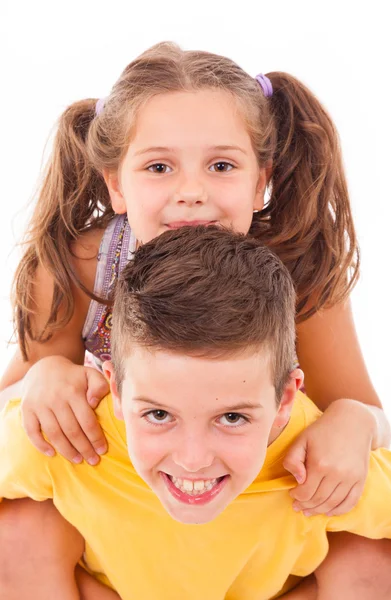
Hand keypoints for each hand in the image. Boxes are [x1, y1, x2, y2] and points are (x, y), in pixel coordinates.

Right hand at [21, 356, 108, 463]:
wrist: (45, 367)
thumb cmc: (73, 376)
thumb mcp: (90, 374)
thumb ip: (100, 386)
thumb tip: (94, 403)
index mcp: (73, 391)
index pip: (87, 420)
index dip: (96, 438)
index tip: (103, 450)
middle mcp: (55, 399)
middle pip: (71, 430)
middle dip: (84, 448)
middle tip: (93, 460)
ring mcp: (39, 405)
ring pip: (54, 434)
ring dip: (67, 451)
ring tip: (78, 460)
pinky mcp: (27, 410)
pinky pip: (32, 432)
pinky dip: (41, 445)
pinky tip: (52, 454)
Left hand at [283, 399, 375, 516]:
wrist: (352, 421)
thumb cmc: (323, 430)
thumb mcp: (302, 439)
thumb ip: (292, 459)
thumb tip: (297, 480)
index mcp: (319, 463)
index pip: (305, 492)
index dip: (296, 496)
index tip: (291, 494)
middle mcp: (337, 473)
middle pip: (318, 500)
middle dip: (305, 505)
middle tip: (297, 506)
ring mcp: (351, 478)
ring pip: (333, 504)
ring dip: (319, 510)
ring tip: (309, 511)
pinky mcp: (361, 479)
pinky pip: (350, 502)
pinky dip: (339, 510)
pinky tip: (328, 511)